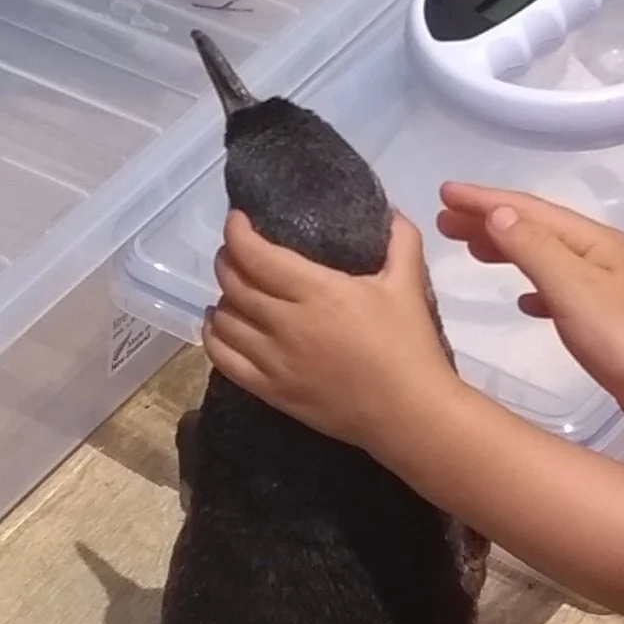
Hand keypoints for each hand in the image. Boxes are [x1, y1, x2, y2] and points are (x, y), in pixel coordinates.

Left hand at [203, 209, 458, 455]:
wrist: (409, 414)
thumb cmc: (410, 346)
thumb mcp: (409, 284)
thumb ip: (400, 239)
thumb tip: (390, 210)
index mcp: (318, 292)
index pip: (256, 255)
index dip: (237, 232)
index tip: (238, 221)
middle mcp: (287, 323)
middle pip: (234, 283)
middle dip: (228, 259)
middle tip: (238, 251)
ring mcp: (274, 360)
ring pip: (224, 319)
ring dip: (223, 297)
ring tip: (235, 288)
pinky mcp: (270, 390)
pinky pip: (223, 358)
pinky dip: (213, 335)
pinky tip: (219, 324)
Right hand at [436, 184, 623, 423]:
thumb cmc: (622, 335)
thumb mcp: (570, 284)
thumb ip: (532, 248)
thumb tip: (498, 214)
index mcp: (590, 241)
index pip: (527, 210)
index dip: (483, 200)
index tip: (443, 193)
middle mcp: (597, 256)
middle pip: (534, 229)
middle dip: (489, 221)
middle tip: (444, 221)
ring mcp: (603, 287)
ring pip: (544, 257)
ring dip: (506, 250)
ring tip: (471, 250)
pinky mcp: (604, 320)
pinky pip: (556, 290)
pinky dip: (532, 287)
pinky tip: (522, 301)